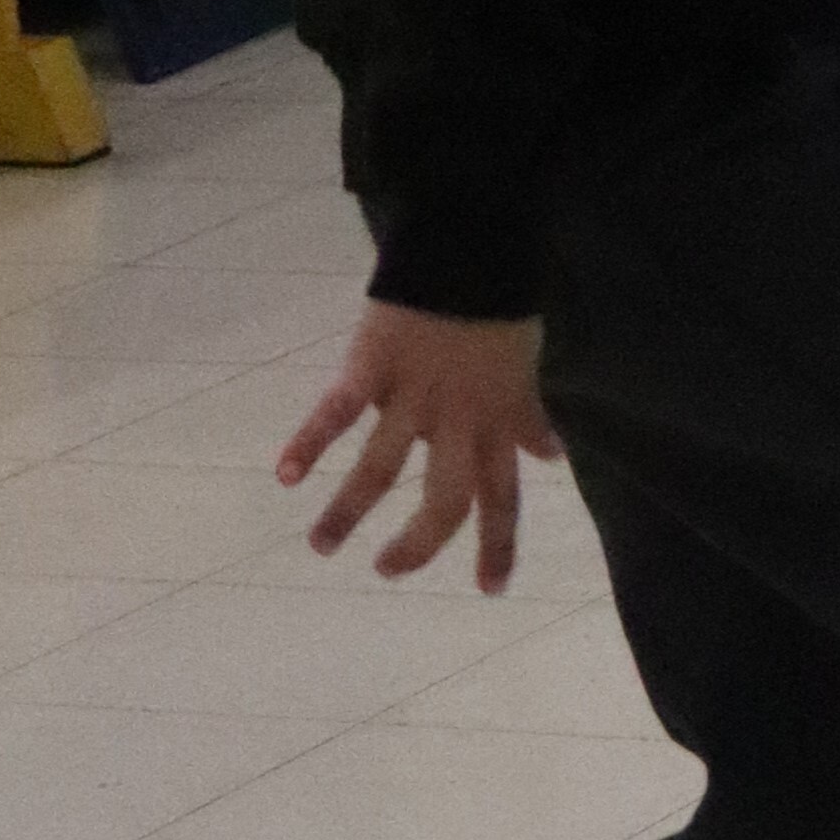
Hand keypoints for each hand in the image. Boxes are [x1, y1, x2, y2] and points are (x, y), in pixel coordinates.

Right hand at [277, 300, 557, 591]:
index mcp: (497, 423)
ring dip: (347, 512)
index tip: (490, 589)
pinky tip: (286, 476)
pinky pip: (337, 413)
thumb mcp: (527, 370)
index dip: (499, 545)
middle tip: (387, 572)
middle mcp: (458, 421)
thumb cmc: (499, 310)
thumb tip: (552, 457)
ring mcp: (412, 397)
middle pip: (443, 500)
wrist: (469, 250)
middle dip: (417, 546)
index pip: (502, 498)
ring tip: (321, 546)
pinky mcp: (371, 368)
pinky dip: (309, 443)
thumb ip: (530, 420)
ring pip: (381, 470)